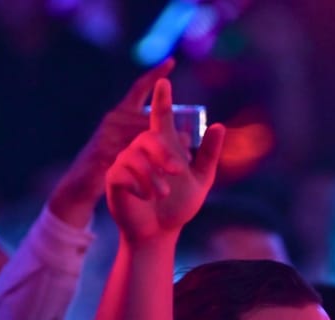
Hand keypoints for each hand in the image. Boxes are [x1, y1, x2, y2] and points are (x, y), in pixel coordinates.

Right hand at [48, 59, 175, 226]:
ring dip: (163, 153)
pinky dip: (147, 169)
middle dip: (170, 135)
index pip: (139, 89)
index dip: (155, 75)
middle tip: (191, 146)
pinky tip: (161, 177)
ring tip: (182, 166)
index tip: (172, 62)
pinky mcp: (102, 155)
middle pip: (148, 121)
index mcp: (121, 113)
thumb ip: (151, 137)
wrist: (80, 184)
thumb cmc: (109, 164)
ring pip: (142, 141)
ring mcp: (106, 135)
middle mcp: (113, 119)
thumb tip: (188, 137)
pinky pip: (130, 160)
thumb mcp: (129, 146)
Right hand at [106, 79, 224, 243]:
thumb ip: (210, 154)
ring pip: (135, 156)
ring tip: (162, 194)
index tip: (166, 74)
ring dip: (153, 176)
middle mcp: (142, 149)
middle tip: (178, 171)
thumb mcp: (201, 179)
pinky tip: (147, 198)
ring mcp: (126, 162)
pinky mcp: (114, 178)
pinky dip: (140, 186)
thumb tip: (220, 125)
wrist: (160, 231)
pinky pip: (123, 173)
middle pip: (149, 137)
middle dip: (164, 154)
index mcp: (162, 144)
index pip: (160, 113)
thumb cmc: (178, 205)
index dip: (161, 94)